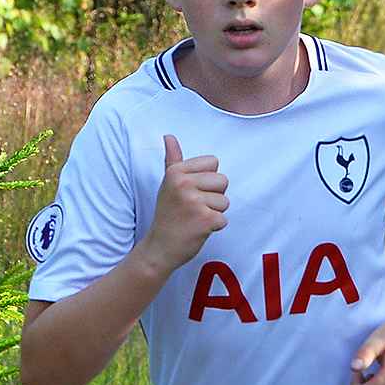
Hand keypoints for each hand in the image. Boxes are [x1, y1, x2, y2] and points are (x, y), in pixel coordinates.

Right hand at [144, 134, 228, 268]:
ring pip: (225, 202)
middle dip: (213, 197)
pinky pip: (224, 219)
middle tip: (193, 209)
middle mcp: (183, 183)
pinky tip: (197, 230)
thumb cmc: (167, 215)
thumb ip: (173, 160)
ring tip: (194, 219)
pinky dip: (214, 228)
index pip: (214, 163)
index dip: (207, 180)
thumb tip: (169, 136)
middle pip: (223, 181)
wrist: (159, 248)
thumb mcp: (167, 184)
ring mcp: (194, 201)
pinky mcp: (205, 219)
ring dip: (214, 213)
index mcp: (176, 171)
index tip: (191, 192)